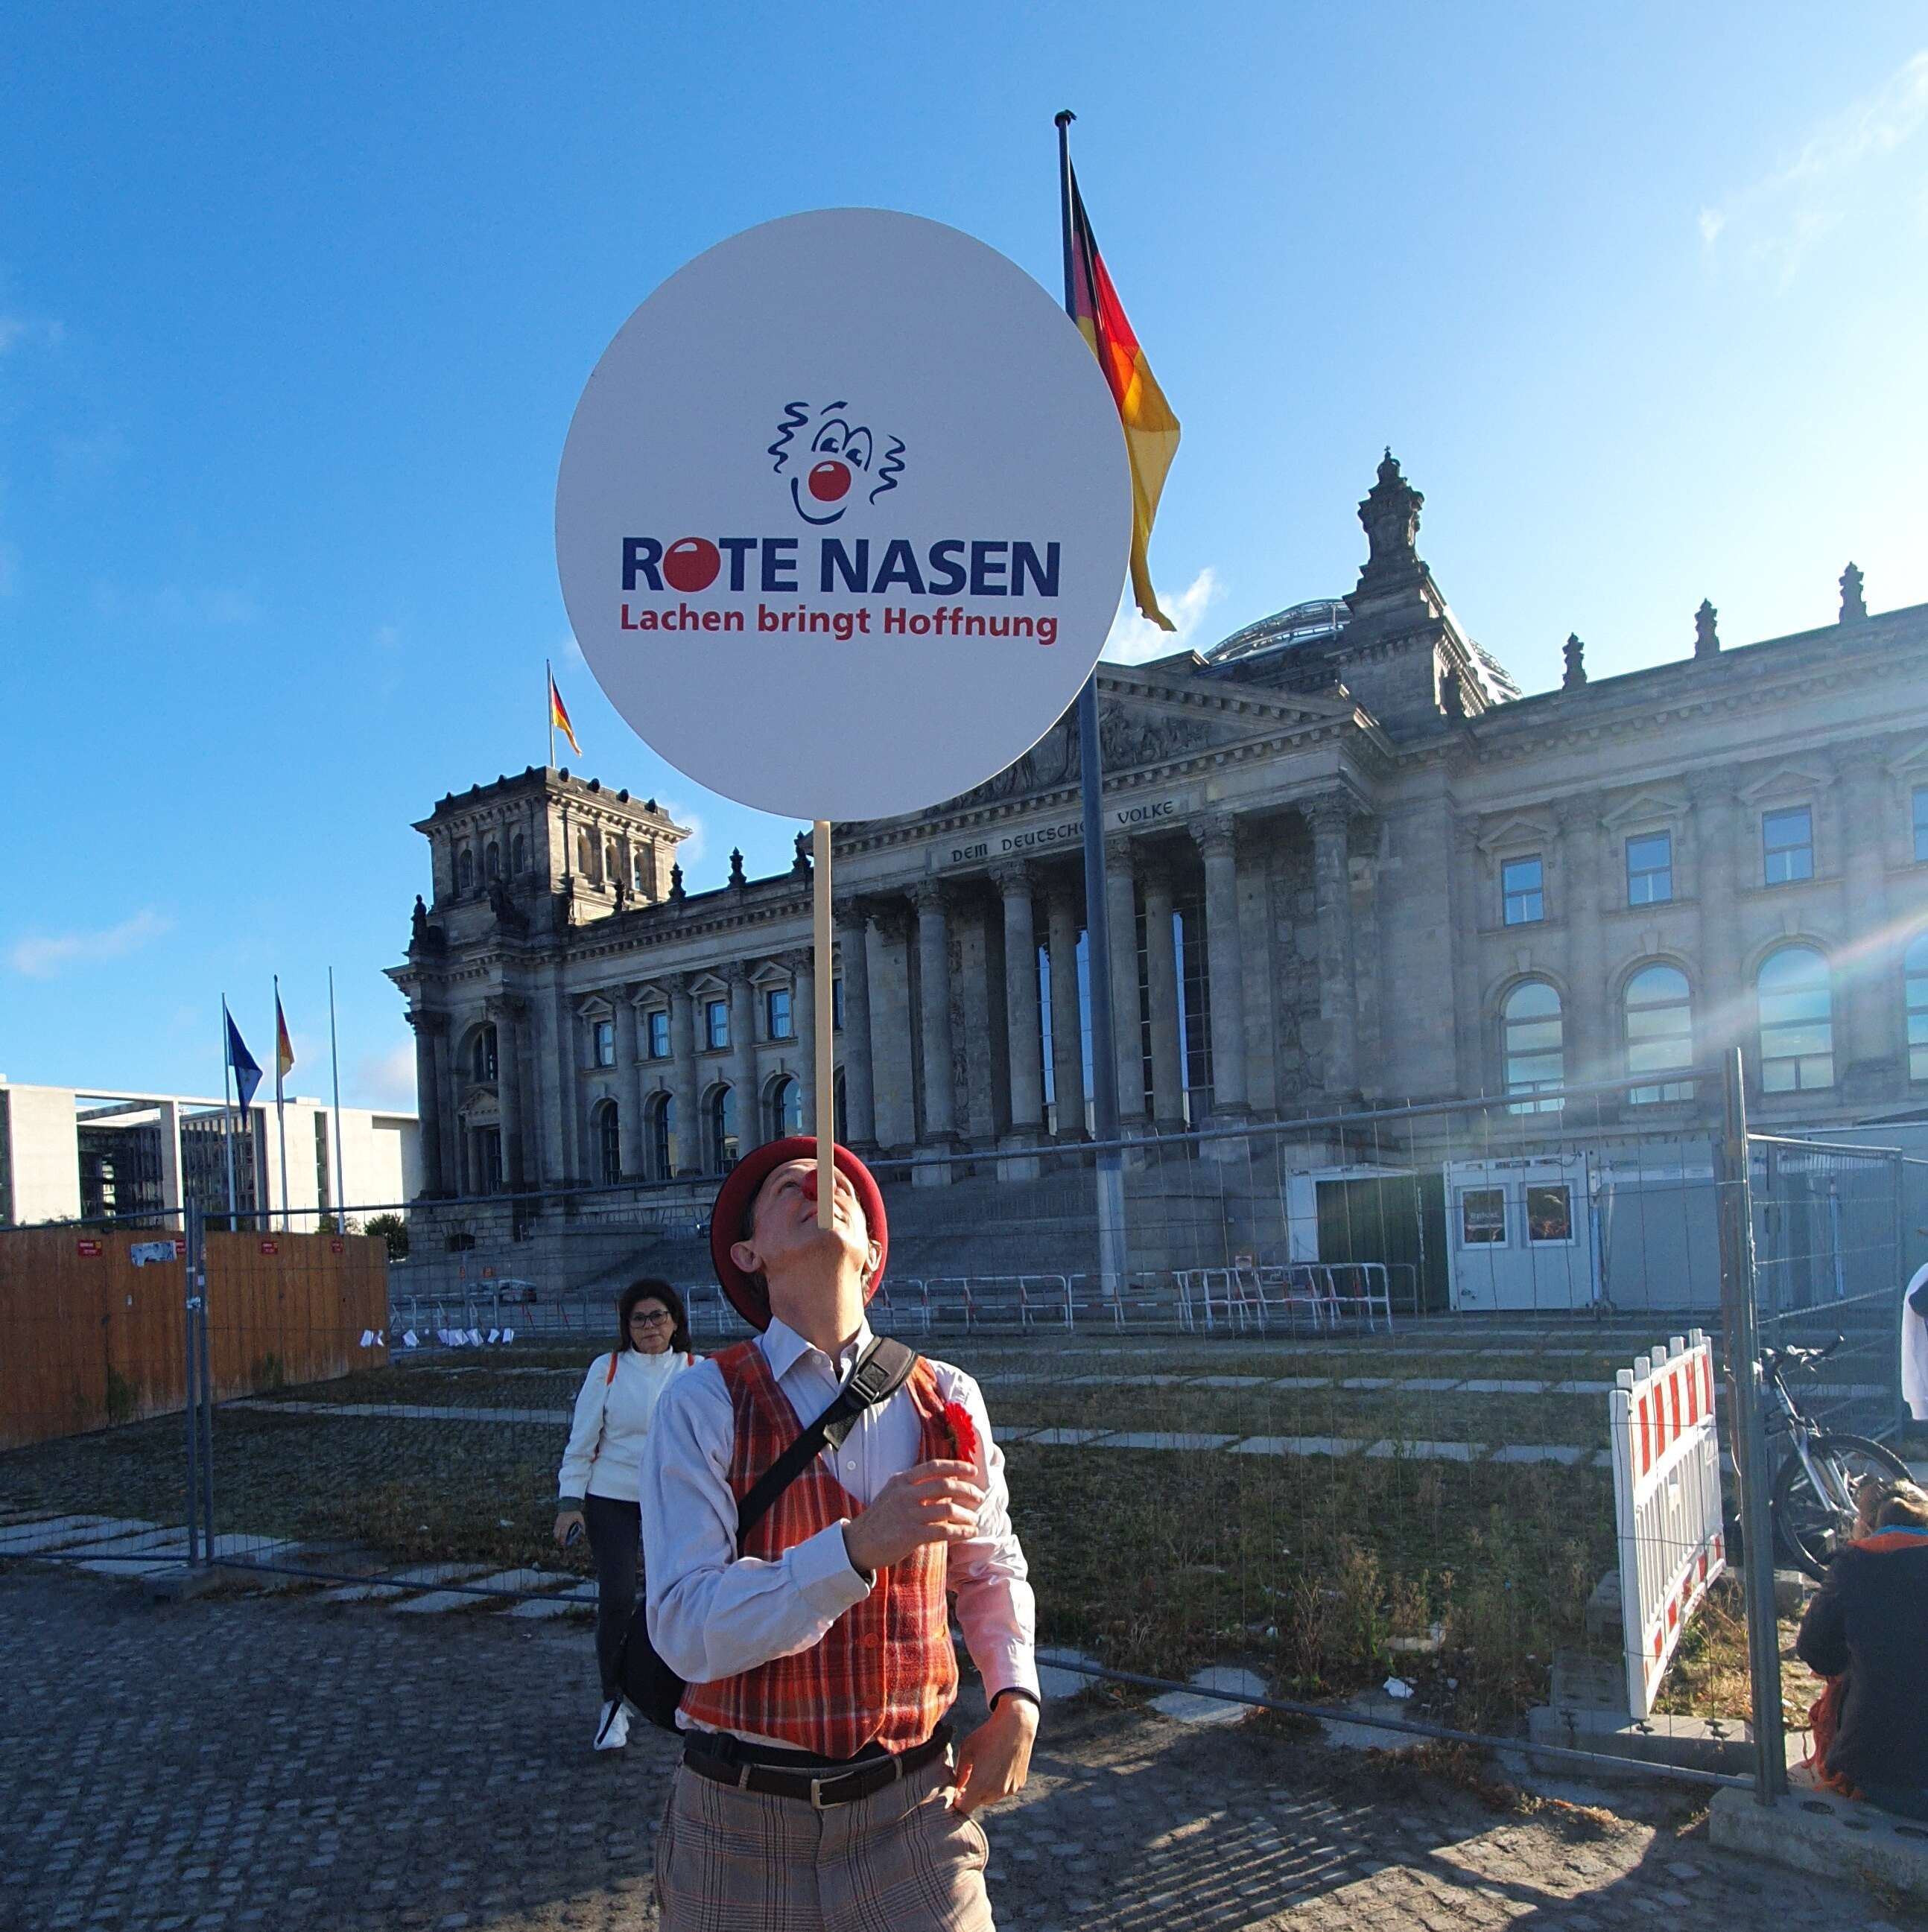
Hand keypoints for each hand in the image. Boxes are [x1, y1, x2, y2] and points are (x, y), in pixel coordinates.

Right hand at [553, 1508, 585, 1548]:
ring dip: (557, 1537)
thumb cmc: (575, 1512)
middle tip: (562, 1544)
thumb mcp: (580, 1518)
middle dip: (558, 1541)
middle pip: (557, 1535)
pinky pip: (554, 1529)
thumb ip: (582, 1526)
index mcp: (566, 1524)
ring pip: (554, 1533)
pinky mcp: (556, 1521)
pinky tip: (559, 1535)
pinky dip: (556, 1533)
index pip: (563, 1534)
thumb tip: (584, 1533)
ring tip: (560, 1540)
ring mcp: (558, 1522)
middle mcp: (561, 1524)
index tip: (564, 1544)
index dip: (563, 1540)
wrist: (569, 1505)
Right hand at [841, 1460, 981, 1574]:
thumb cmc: (880, 1519)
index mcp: (902, 1480)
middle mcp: (905, 1494)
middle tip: (979, 1497)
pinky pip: (944, 1531)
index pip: (934, 1467)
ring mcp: (908, 1514)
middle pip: (945, 1486)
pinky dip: (961, 1532)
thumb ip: (915, 1487)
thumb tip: (945, 1484)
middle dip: (967, 1490)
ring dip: (966, 1515)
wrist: (859, 1543)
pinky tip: (969, 1533)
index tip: (972, 1471)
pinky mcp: (911, 1535)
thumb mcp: (892, 1493)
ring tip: (974, 1519)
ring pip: (948, 1510)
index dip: (956, 1466)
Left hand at [951, 1694, 1037, 1815]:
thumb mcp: (966, 1749)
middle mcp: (995, 1791)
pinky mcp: (1018, 1784)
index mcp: (979, 1784)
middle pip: (977, 1802)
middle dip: (971, 1793)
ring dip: (985, 1789)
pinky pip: (1004, 1790)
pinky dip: (999, 1783)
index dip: (957, 1801)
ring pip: (991, 1797)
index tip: (956, 1791)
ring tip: (986, 1767)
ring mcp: (1009, 1789)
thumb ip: (960, 1773)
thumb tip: (957, 1788)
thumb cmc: (987, 1735)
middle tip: (970, 1776)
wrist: (1016, 1725)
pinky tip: (999, 1765)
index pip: (963, 1808)